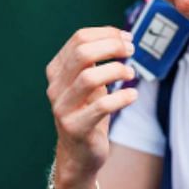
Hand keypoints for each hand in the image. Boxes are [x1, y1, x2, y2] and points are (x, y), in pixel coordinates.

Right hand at [45, 27, 137, 185]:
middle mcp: (55, 87)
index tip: (126, 38)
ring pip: (89, 78)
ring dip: (116, 71)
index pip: (78, 39)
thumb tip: (123, 39)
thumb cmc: (88, 113)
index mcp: (57, 71)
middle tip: (131, 51)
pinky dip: (121, 97)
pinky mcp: (76, 127)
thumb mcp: (89, 84)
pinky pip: (102, 107)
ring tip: (131, 73)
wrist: (79, 154)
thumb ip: (98, 63)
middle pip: (82, 54)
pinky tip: (132, 95)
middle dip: (111, 47)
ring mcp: (62, 108)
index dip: (106, 34)